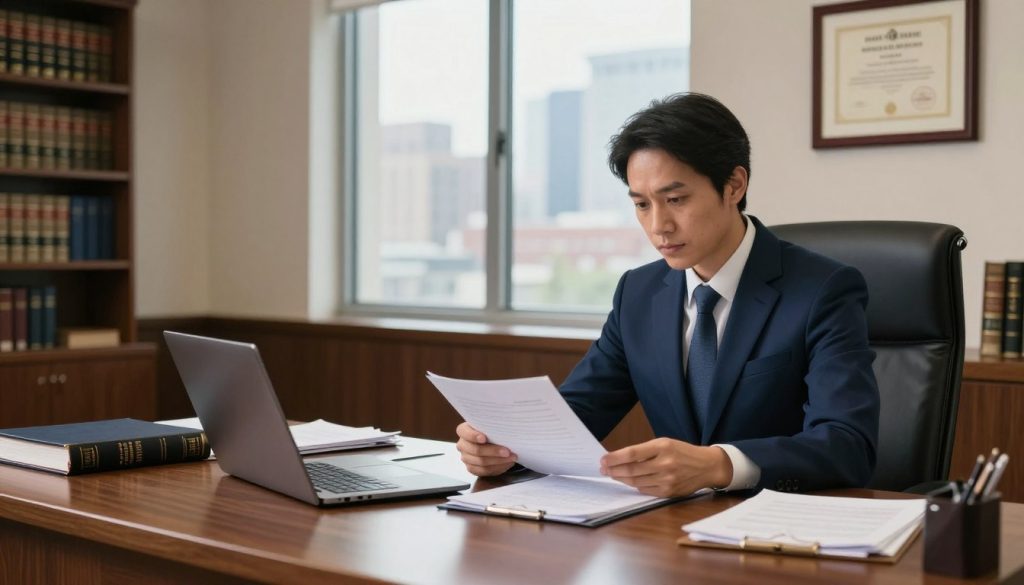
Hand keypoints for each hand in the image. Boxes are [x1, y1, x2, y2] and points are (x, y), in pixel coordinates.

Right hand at [455, 422, 516, 476]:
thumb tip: (505, 427)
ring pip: (482, 462)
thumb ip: (493, 425)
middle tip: (507, 451)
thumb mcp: (491, 424)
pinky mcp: (472, 468)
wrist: (493, 441)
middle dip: (493, 451)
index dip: (473, 436)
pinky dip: (498, 467)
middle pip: (476, 450)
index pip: (464, 432)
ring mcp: (466, 458)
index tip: (484, 438)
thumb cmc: (492, 430)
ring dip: (499, 460)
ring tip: (511, 457)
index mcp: (463, 430)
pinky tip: (507, 463)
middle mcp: (462, 444)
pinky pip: (484, 470)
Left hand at [600, 438, 732, 497]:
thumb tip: (619, 458)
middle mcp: (665, 464)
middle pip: (631, 470)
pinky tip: (630, 481)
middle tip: (603, 469)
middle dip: (614, 470)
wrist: (707, 466)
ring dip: (621, 479)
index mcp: (663, 447)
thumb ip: (644, 451)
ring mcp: (667, 479)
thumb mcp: (665, 443)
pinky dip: (635, 486)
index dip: (614, 458)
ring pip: (636, 482)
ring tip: (612, 474)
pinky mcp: (669, 492)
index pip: (632, 454)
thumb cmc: (682, 452)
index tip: (603, 460)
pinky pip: (645, 490)